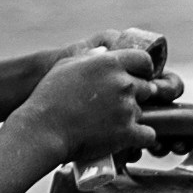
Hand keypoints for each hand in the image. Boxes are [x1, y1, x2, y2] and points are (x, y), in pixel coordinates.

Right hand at [17, 34, 166, 161]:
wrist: (44, 129)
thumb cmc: (49, 96)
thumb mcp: (66, 65)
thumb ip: (90, 56)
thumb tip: (104, 53)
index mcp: (111, 63)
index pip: (145, 61)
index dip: (143, 70)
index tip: (137, 78)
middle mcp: (123, 83)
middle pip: (146, 88)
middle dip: (136, 96)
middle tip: (116, 106)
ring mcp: (127, 108)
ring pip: (145, 112)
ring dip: (132, 118)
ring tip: (110, 125)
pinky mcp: (128, 133)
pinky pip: (149, 135)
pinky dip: (141, 138)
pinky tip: (129, 139)